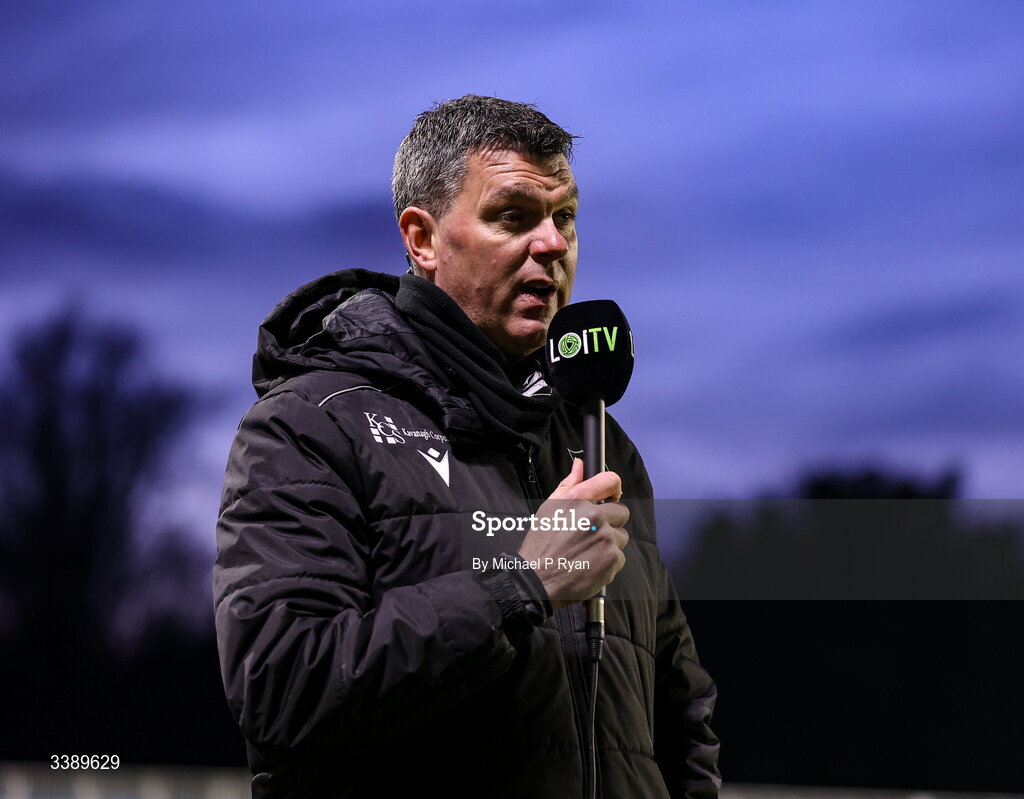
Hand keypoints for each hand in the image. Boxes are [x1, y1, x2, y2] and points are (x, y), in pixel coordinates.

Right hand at [518, 458, 628, 607]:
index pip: (610, 481)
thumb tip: (580, 465)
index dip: (614, 488)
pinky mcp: (612, 559)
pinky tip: (590, 564)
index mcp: (578, 500)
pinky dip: (608, 562)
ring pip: (621, 536)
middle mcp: (594, 517)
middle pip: (621, 512)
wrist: (537, 580)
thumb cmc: (540, 545)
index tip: (612, 495)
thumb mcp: (549, 508)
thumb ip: (569, 484)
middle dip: (610, 522)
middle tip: (591, 533)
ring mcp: (606, 538)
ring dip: (609, 543)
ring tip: (587, 551)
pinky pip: (620, 557)